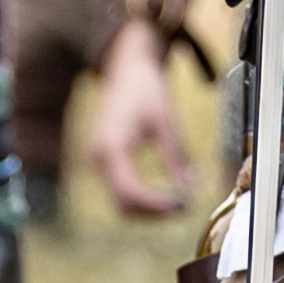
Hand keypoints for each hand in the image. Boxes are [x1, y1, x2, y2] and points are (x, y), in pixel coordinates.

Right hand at [86, 20, 189, 217]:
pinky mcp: (100, 161)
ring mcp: (95, 160)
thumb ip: (175, 155)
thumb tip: (188, 186)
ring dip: (146, 209)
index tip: (183, 205)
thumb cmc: (145, 90)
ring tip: (175, 203)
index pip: (130, 192)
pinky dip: (138, 199)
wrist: (126, 70)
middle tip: (184, 207)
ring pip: (118, 201)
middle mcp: (97, 157)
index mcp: (111, 147)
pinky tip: (160, 195)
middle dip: (153, 212)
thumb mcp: (165, 121)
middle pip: (122, 204)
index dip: (157, 205)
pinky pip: (117, 190)